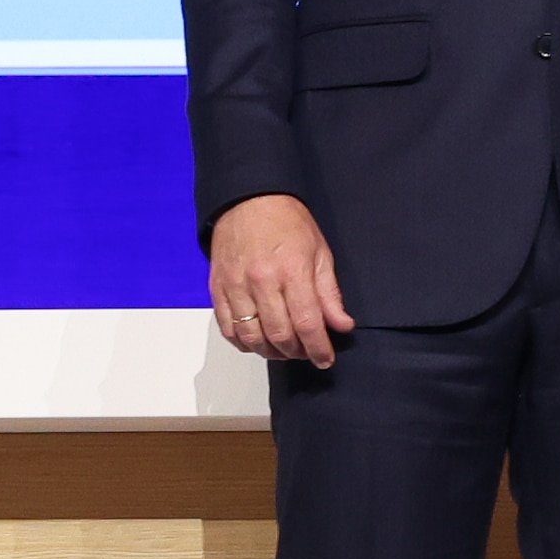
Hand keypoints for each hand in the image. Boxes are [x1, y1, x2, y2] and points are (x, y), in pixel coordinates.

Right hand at [206, 195, 355, 367]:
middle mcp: (261, 281)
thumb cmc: (287, 222)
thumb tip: (342, 325)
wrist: (249, 199)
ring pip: (252, 338)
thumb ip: (329, 293)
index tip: (326, 359)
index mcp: (292, 270)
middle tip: (307, 352)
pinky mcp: (218, 289)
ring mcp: (236, 286)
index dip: (319, 349)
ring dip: (271, 352)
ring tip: (285, 349)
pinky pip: (227, 329)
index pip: (307, 324)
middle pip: (279, 336)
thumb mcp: (320, 252)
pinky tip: (258, 341)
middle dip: (297, 353)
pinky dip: (244, 343)